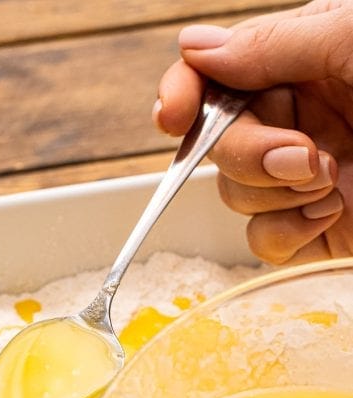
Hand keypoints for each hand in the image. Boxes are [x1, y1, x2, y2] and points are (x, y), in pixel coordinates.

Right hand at [155, 1, 352, 264]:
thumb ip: (272, 46)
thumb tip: (196, 49)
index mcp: (302, 63)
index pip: (215, 76)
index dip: (184, 94)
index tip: (174, 116)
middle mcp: (296, 120)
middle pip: (216, 144)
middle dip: (248, 153)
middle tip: (303, 155)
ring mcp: (302, 179)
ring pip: (233, 196)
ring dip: (274, 193)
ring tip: (334, 178)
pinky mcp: (314, 231)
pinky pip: (263, 241)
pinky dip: (288, 231)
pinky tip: (331, 212)